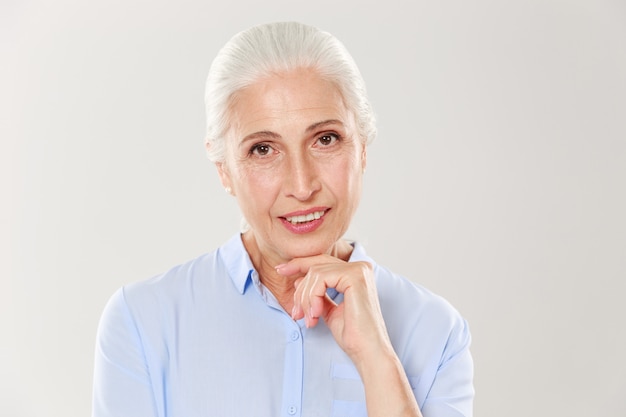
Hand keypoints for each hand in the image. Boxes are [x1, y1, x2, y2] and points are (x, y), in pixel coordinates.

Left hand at [276, 255, 392, 363]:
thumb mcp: (329, 309)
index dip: (298, 265)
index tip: (280, 271)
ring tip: (309, 319)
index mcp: (356, 273)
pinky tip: (316, 314)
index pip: (322, 262)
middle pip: (316, 265)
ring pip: (315, 273)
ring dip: (306, 298)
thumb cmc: (352, 335)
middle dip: (300, 289)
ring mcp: (359, 270)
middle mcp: (360, 267)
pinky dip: (313, 297)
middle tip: (295, 313)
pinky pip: (321, 278)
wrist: (368, 352)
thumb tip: (298, 279)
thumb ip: (317, 293)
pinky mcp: (355, 276)